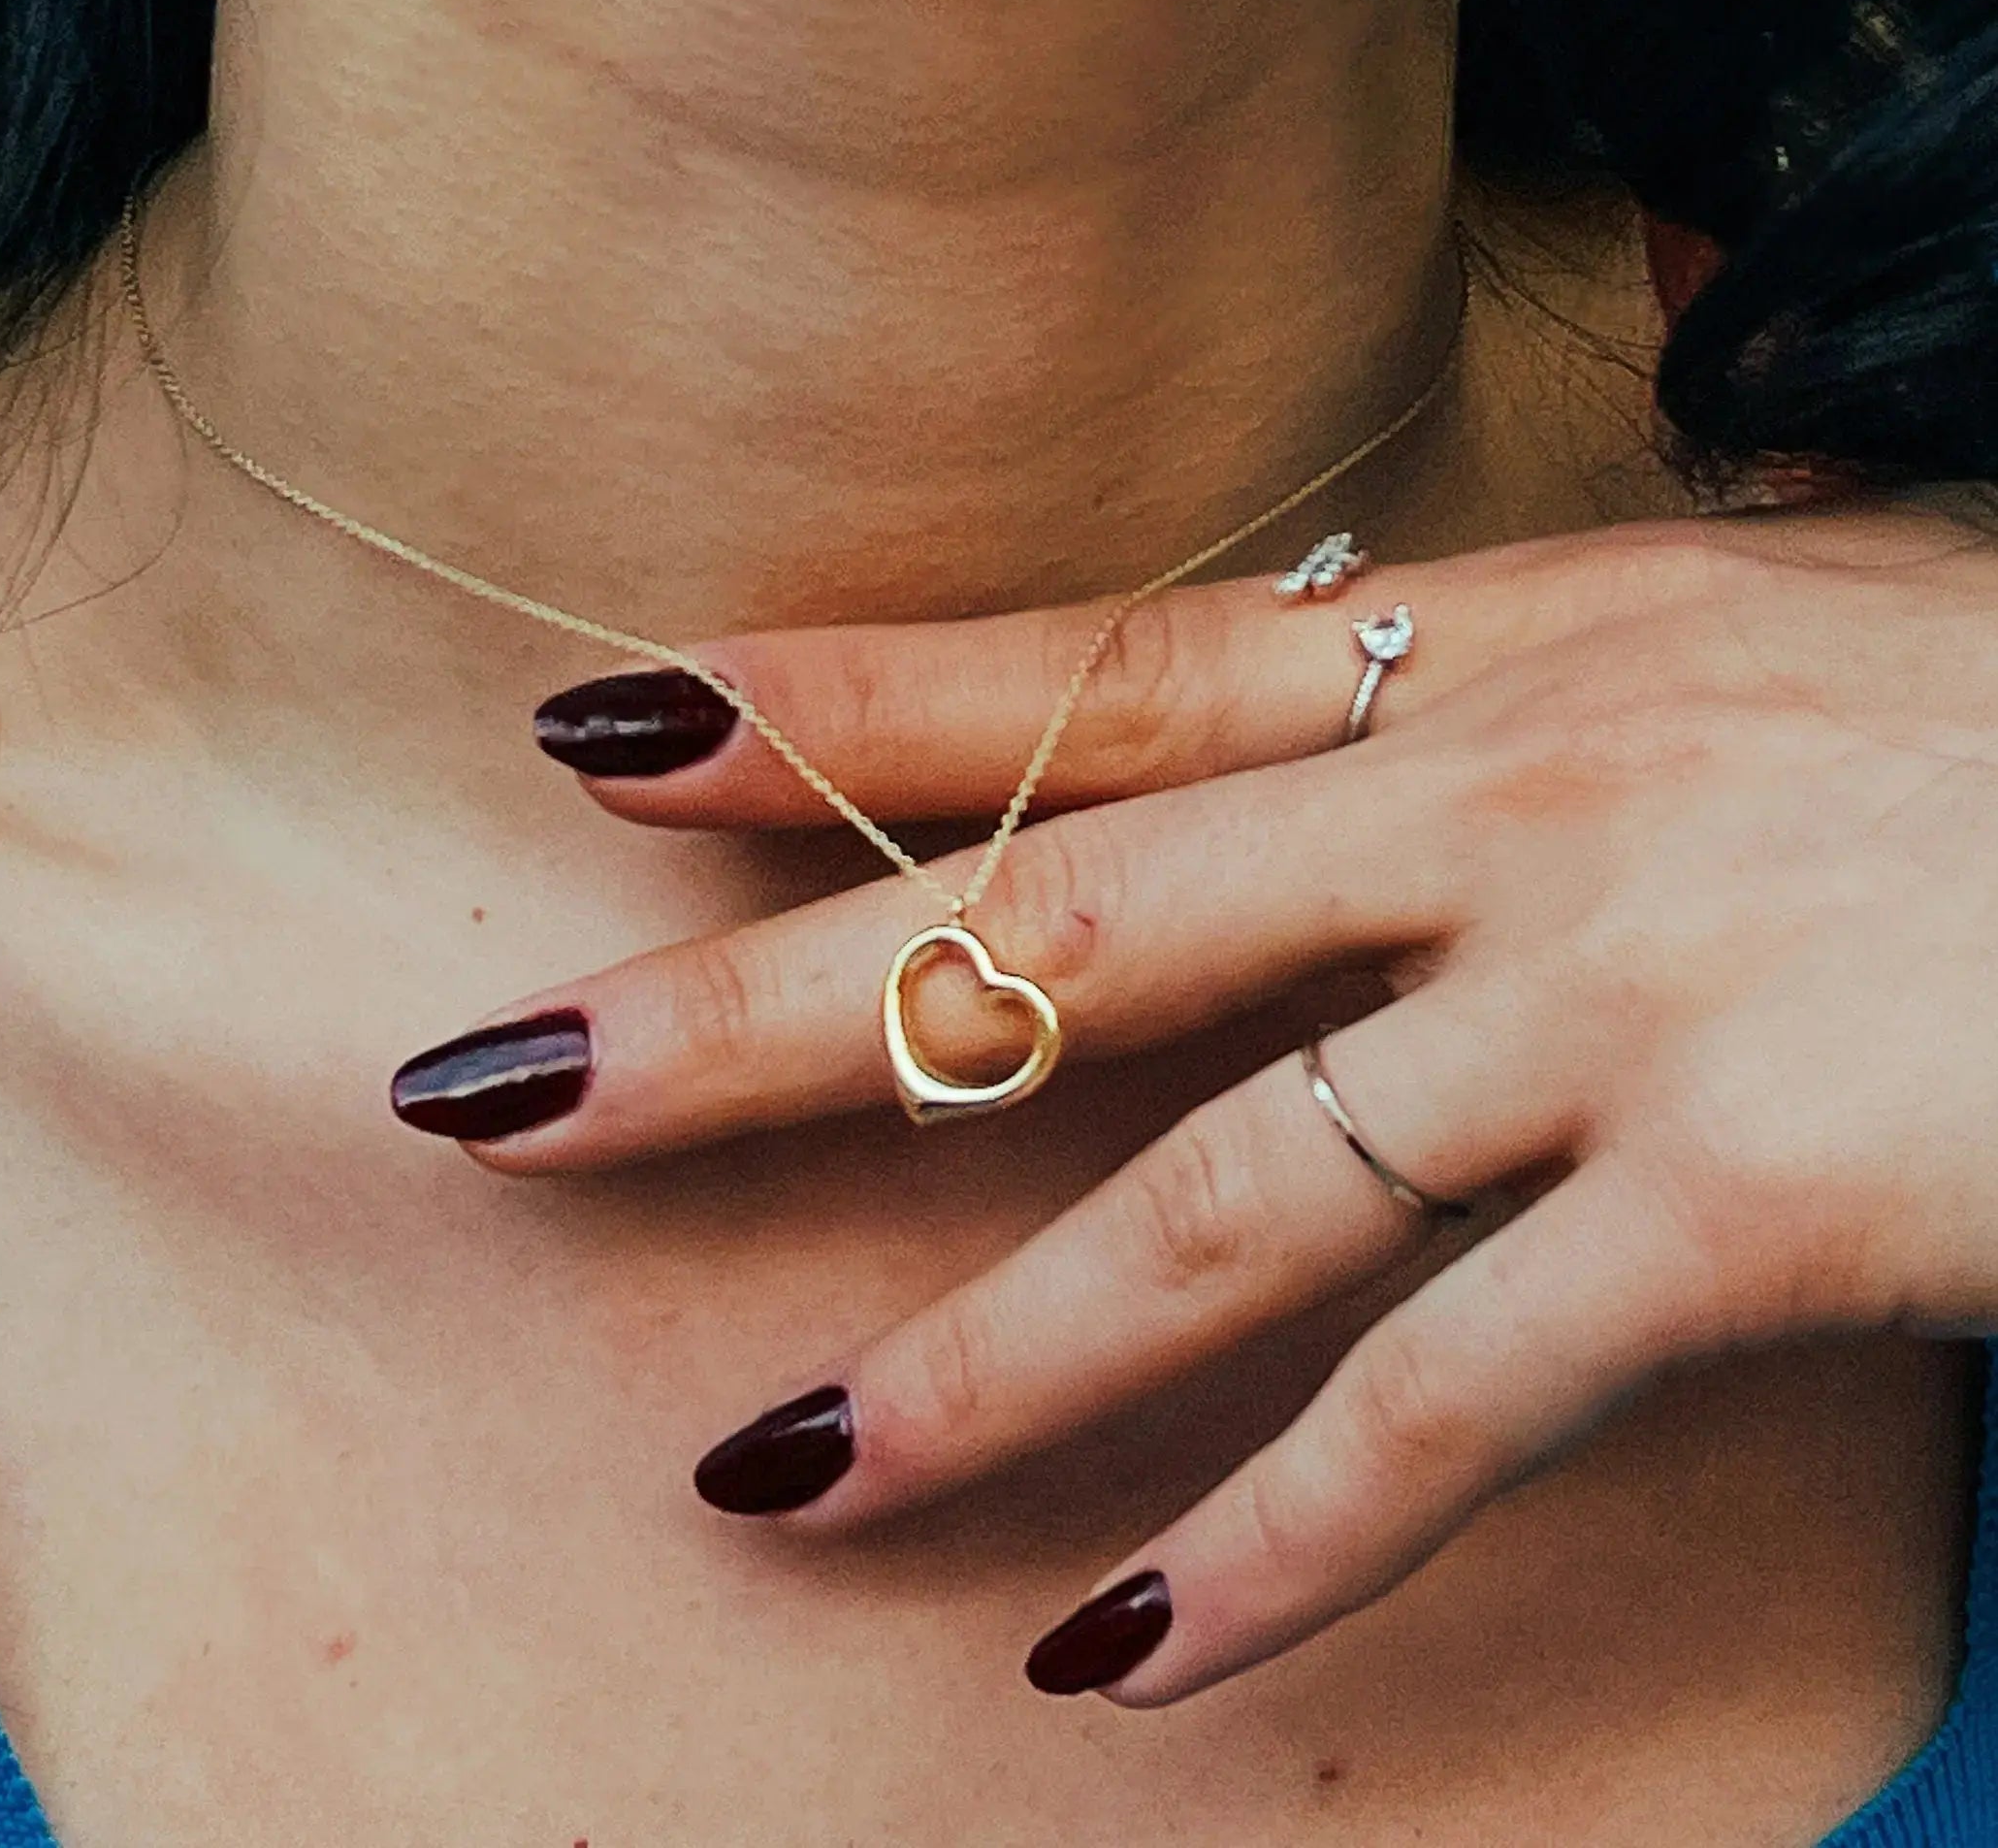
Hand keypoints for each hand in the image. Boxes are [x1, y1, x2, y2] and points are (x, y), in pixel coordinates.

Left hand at [392, 504, 1997, 1704]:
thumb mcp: (1762, 607)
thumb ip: (1548, 655)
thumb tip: (1368, 624)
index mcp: (1510, 640)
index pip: (1097, 662)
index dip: (842, 699)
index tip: (604, 730)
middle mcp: (1526, 794)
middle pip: (1068, 915)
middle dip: (765, 1012)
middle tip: (499, 1088)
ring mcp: (1631, 993)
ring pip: (1221, 1193)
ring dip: (975, 1350)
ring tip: (762, 1463)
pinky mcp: (1761, 1193)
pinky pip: (1462, 1398)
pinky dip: (1288, 1545)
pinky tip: (1127, 1656)